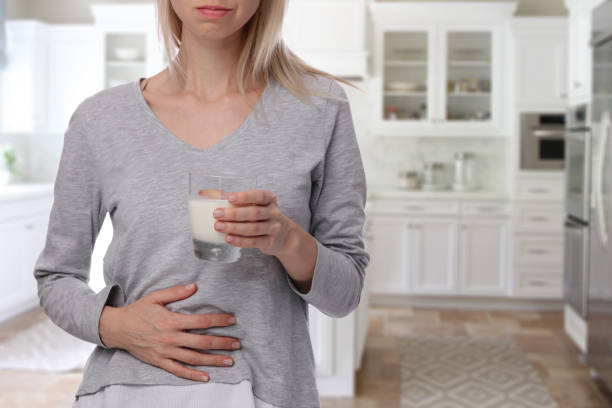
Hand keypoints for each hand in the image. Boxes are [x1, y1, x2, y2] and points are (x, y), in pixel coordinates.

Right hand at [99, 283, 239, 382]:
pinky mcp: (160, 361)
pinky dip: (193, 375)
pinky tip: (206, 377)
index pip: (201, 321)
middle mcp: (170, 338)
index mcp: (171, 320)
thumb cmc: (138, 311)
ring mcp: (165, 352)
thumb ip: (176, 292)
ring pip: (194, 358)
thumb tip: (194, 286)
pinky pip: (179, 370)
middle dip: (222, 343)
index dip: (218, 320)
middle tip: (237, 343)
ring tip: (229, 361)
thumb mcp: (155, 297)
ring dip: (213, 360)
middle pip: (202, 342)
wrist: (117, 328)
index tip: (232, 320)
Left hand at [210, 189, 295, 255]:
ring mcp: (273, 228)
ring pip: (253, 228)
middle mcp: (273, 213)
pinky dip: (240, 241)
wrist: (283, 235)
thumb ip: (231, 199)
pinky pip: (254, 242)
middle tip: (216, 214)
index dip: (245, 196)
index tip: (229, 198)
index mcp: (269, 199)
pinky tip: (228, 239)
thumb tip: (203, 193)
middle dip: (233, 214)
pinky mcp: (269, 242)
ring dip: (234, 228)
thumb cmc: (261, 215)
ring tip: (218, 226)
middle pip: (254, 213)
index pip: (259, 195)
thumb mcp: (253, 204)